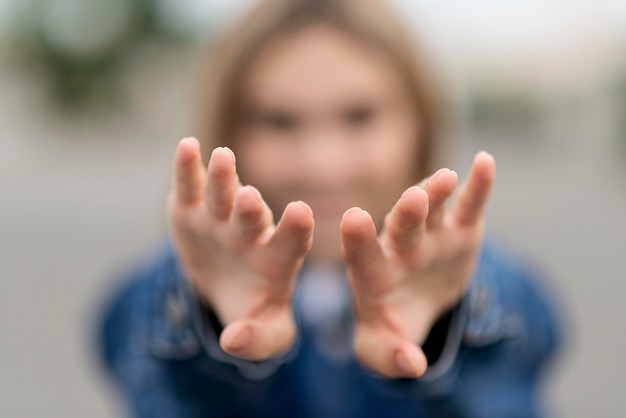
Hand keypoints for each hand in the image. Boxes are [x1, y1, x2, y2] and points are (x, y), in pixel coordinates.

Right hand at [168, 138, 313, 359]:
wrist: (223, 284)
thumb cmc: (251, 307)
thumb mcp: (262, 333)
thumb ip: (259, 341)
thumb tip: (235, 342)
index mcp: (276, 260)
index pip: (291, 243)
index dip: (295, 228)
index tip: (300, 212)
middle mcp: (251, 233)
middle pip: (252, 218)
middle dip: (250, 209)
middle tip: (251, 199)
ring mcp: (220, 217)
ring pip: (223, 194)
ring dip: (222, 178)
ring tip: (222, 158)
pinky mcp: (190, 207)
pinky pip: (190, 185)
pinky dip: (187, 167)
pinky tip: (186, 146)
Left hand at [340, 152, 495, 377]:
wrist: (418, 305)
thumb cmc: (393, 325)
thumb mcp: (383, 348)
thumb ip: (388, 356)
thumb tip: (412, 366)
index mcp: (374, 274)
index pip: (363, 254)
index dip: (359, 238)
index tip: (353, 218)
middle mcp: (399, 248)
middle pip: (401, 227)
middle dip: (407, 213)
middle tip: (412, 199)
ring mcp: (430, 235)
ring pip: (432, 208)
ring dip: (437, 192)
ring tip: (445, 178)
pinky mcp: (460, 229)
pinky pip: (469, 204)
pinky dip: (478, 185)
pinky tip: (485, 162)